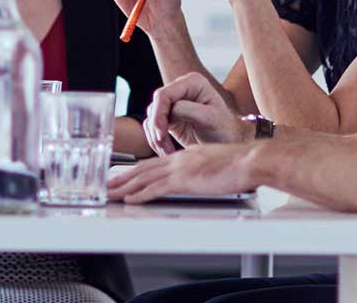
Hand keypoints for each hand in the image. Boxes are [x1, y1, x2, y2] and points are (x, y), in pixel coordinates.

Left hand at [107, 142, 259, 202]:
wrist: (250, 161)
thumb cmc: (238, 165)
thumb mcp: (213, 164)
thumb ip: (200, 170)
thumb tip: (196, 178)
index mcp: (184, 156)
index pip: (153, 164)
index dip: (135, 171)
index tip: (122, 177)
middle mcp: (178, 159)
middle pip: (142, 170)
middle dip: (122, 179)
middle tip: (106, 185)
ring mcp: (180, 169)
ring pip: (144, 179)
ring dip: (124, 188)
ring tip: (109, 194)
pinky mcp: (186, 180)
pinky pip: (158, 188)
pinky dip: (141, 194)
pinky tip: (130, 199)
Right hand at [144, 72, 249, 154]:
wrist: (226, 144)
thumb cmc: (224, 130)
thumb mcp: (210, 118)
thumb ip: (189, 110)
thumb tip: (170, 110)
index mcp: (193, 83)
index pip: (164, 94)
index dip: (158, 114)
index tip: (161, 135)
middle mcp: (181, 89)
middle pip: (155, 106)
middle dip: (157, 128)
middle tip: (164, 146)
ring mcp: (173, 103)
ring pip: (151, 118)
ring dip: (156, 138)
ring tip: (168, 152)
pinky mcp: (169, 118)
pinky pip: (152, 128)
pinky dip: (156, 141)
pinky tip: (166, 151)